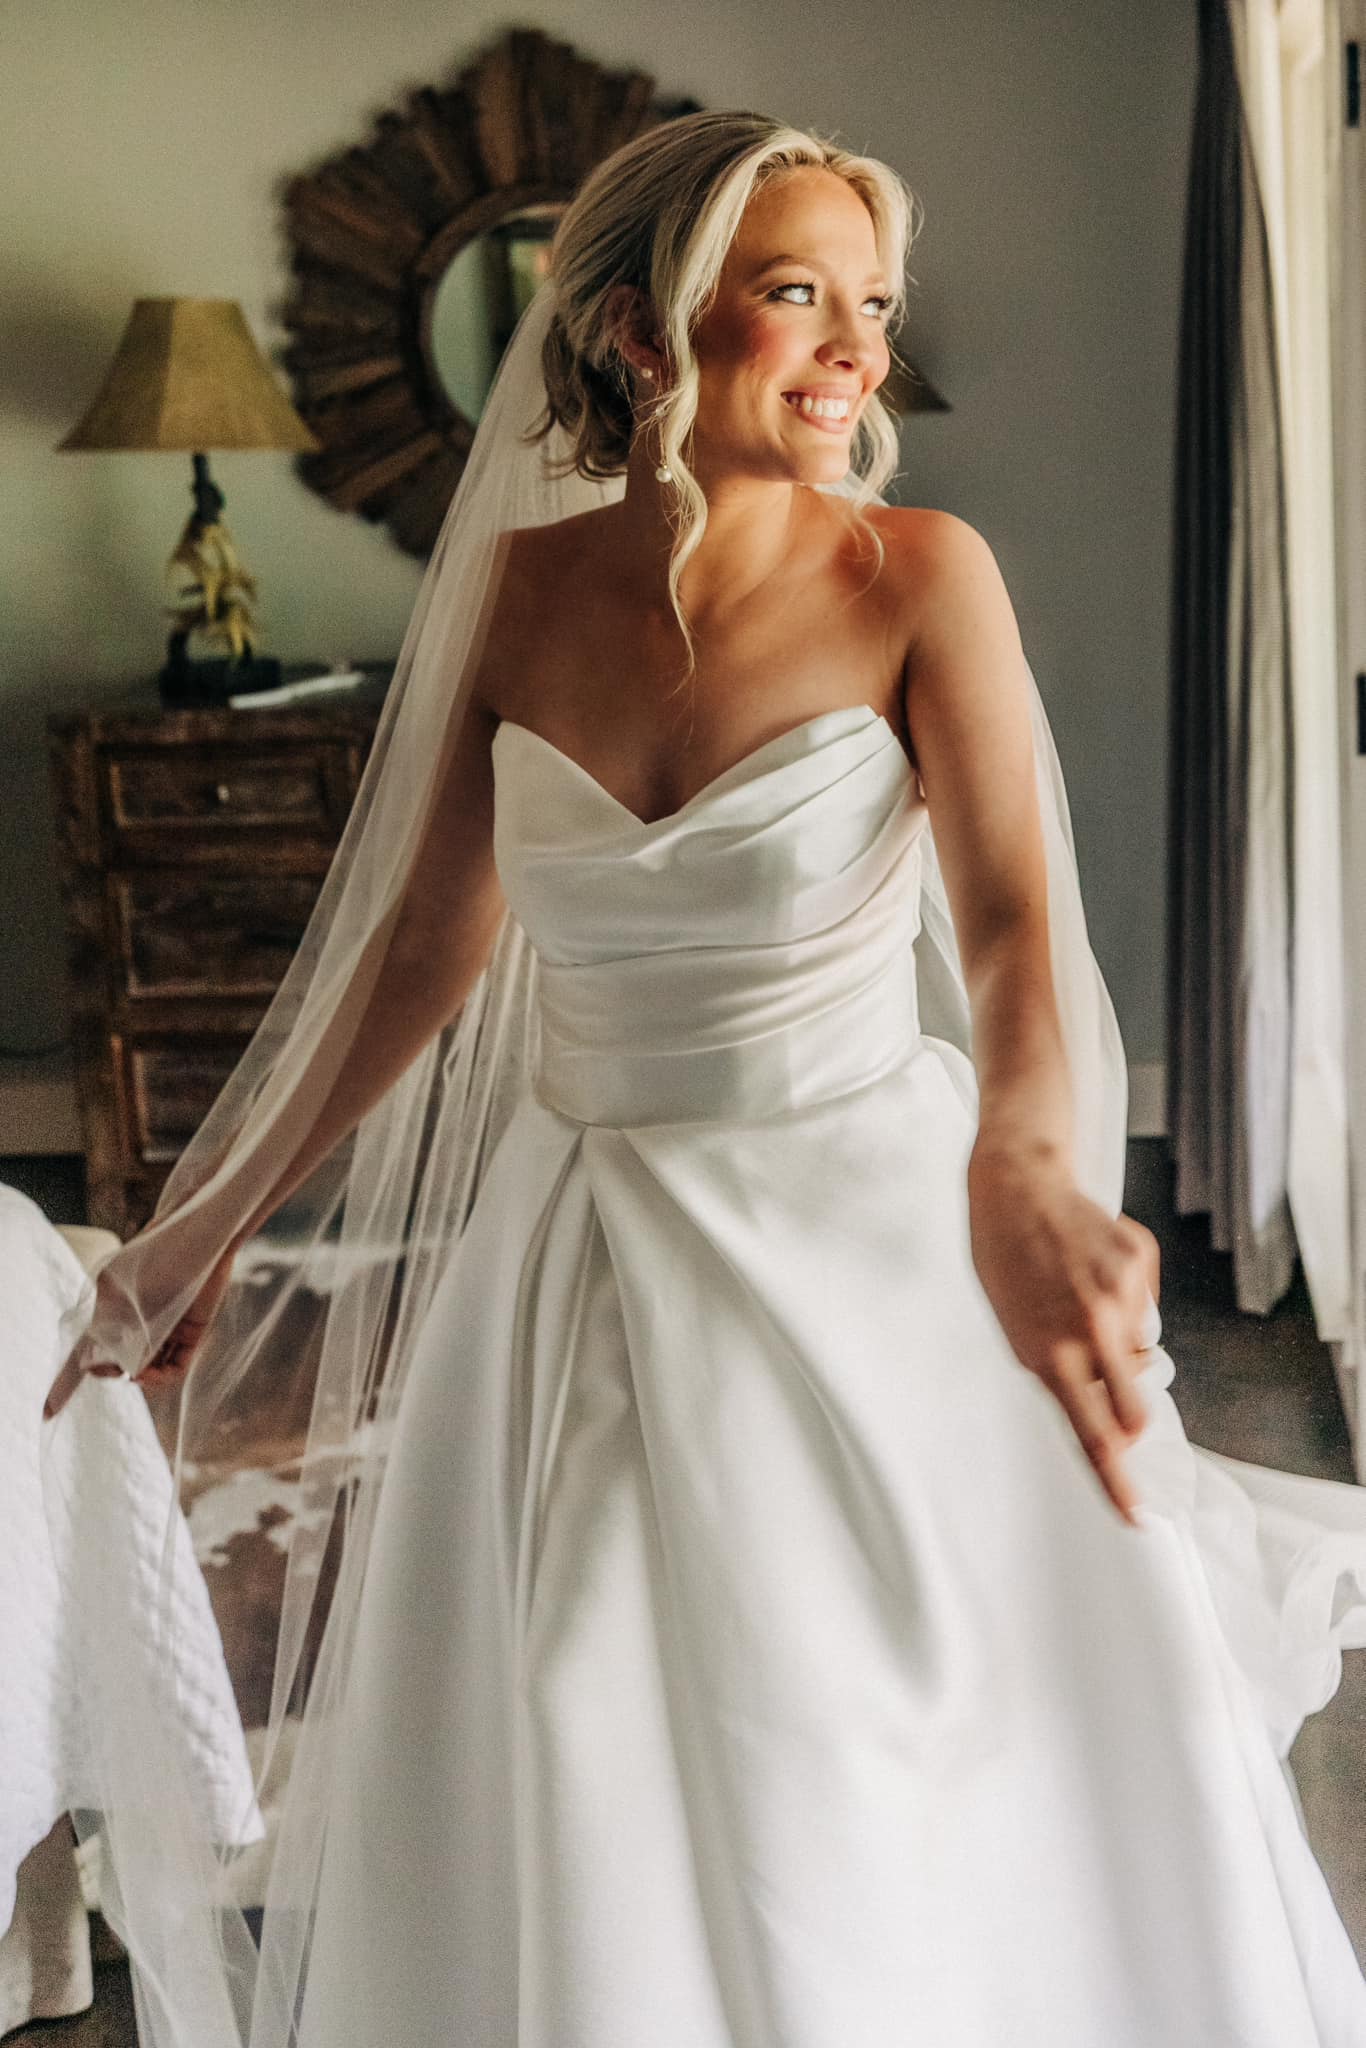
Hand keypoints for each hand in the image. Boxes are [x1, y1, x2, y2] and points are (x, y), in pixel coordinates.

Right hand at [43, 1244, 239, 1420]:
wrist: (197, 1237)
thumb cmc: (153, 1256)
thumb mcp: (116, 1292)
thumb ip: (107, 1328)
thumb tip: (103, 1364)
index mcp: (115, 1307)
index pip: (91, 1347)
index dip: (75, 1376)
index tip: (55, 1403)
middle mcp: (140, 1320)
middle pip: (121, 1360)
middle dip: (110, 1371)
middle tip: (108, 1371)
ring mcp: (166, 1327)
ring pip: (148, 1367)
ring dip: (137, 1377)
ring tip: (133, 1375)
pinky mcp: (192, 1332)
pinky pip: (176, 1366)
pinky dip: (161, 1378)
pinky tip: (147, 1376)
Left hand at [967, 1146, 1159, 1527]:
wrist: (1016, 1188)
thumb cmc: (1004, 1264)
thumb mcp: (1014, 1331)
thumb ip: (1058, 1374)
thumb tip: (1111, 1403)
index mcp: (1049, 1354)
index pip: (1091, 1436)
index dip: (1115, 1483)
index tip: (1135, 1515)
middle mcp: (1089, 1329)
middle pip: (1135, 1411)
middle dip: (1129, 1419)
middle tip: (1107, 1393)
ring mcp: (1120, 1294)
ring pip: (1140, 1352)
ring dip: (1118, 1345)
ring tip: (1077, 1300)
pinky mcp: (1140, 1262)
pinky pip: (1145, 1307)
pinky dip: (1125, 1300)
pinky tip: (1091, 1269)